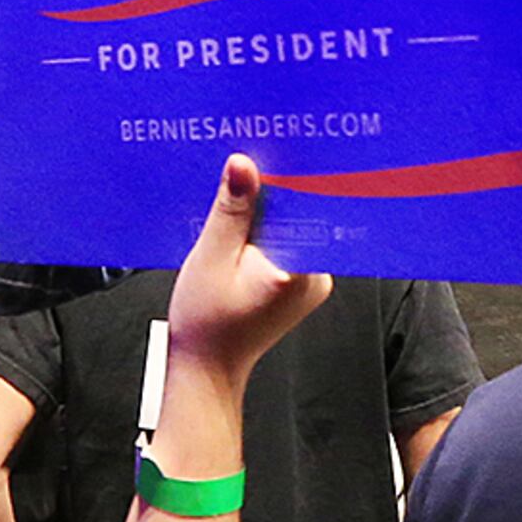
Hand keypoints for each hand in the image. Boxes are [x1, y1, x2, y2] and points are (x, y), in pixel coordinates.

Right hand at [166, 153, 333, 384]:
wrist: (207, 367)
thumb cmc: (207, 327)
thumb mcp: (211, 259)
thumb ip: (231, 211)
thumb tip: (244, 166)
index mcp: (301, 270)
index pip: (306, 205)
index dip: (286, 176)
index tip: (268, 154)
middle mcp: (315, 275)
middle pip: (299, 213)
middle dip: (270, 191)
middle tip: (245, 166)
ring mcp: (309, 279)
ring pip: (290, 225)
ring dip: (264, 211)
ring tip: (235, 197)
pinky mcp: (298, 281)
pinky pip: (284, 241)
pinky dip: (263, 230)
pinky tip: (239, 224)